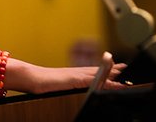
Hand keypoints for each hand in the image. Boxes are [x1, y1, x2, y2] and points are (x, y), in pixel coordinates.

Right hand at [4, 57, 126, 94]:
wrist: (30, 77)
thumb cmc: (40, 83)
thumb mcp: (56, 85)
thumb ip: (64, 85)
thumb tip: (66, 88)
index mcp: (72, 75)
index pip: (92, 71)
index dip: (104, 69)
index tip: (115, 68)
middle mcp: (76, 72)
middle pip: (97, 70)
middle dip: (111, 69)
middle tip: (125, 67)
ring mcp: (76, 75)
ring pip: (96, 73)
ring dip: (110, 73)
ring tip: (122, 72)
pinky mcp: (74, 80)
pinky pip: (92, 81)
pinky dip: (102, 81)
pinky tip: (111, 83)